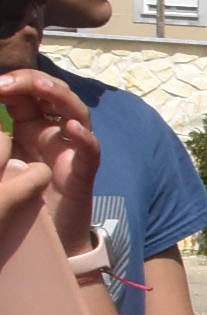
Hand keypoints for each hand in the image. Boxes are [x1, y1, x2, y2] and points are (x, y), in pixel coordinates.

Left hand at [0, 70, 99, 251]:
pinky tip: (71, 128)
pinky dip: (83, 137)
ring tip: (40, 86)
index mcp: (33, 124)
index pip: (26, 91)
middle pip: (52, 93)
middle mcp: (55, 131)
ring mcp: (72, 148)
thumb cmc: (23, 195)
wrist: (48, 233)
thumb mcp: (3, 158)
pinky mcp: (84, 171)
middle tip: (3, 83)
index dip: (11, 81)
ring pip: (76, 111)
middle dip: (29, 80)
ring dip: (58, 95)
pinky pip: (90, 149)